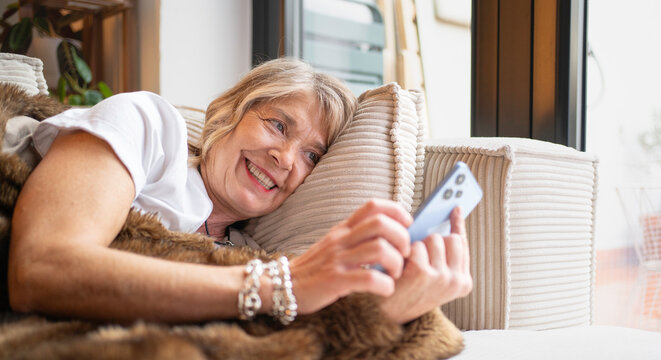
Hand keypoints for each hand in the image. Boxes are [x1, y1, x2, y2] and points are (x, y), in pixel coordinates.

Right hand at [290, 199, 412, 314]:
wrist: (284, 286)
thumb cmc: (315, 268)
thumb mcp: (335, 244)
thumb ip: (357, 237)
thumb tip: (391, 234)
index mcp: (343, 229)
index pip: (373, 206)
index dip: (396, 211)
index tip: (408, 225)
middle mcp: (341, 240)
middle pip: (380, 224)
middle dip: (401, 238)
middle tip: (404, 254)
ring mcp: (337, 259)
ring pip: (378, 249)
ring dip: (396, 263)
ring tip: (395, 274)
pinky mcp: (334, 281)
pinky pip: (368, 278)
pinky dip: (384, 285)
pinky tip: (385, 289)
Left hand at [380, 207, 472, 323]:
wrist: (388, 316)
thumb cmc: (409, 290)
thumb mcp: (434, 275)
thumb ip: (443, 252)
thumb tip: (448, 216)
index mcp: (463, 282)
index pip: (463, 244)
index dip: (457, 225)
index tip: (455, 207)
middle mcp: (457, 281)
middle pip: (450, 238)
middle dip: (433, 241)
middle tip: (420, 258)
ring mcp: (442, 277)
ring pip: (433, 239)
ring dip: (418, 246)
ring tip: (410, 265)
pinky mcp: (424, 273)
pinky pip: (417, 245)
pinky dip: (406, 252)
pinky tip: (402, 267)